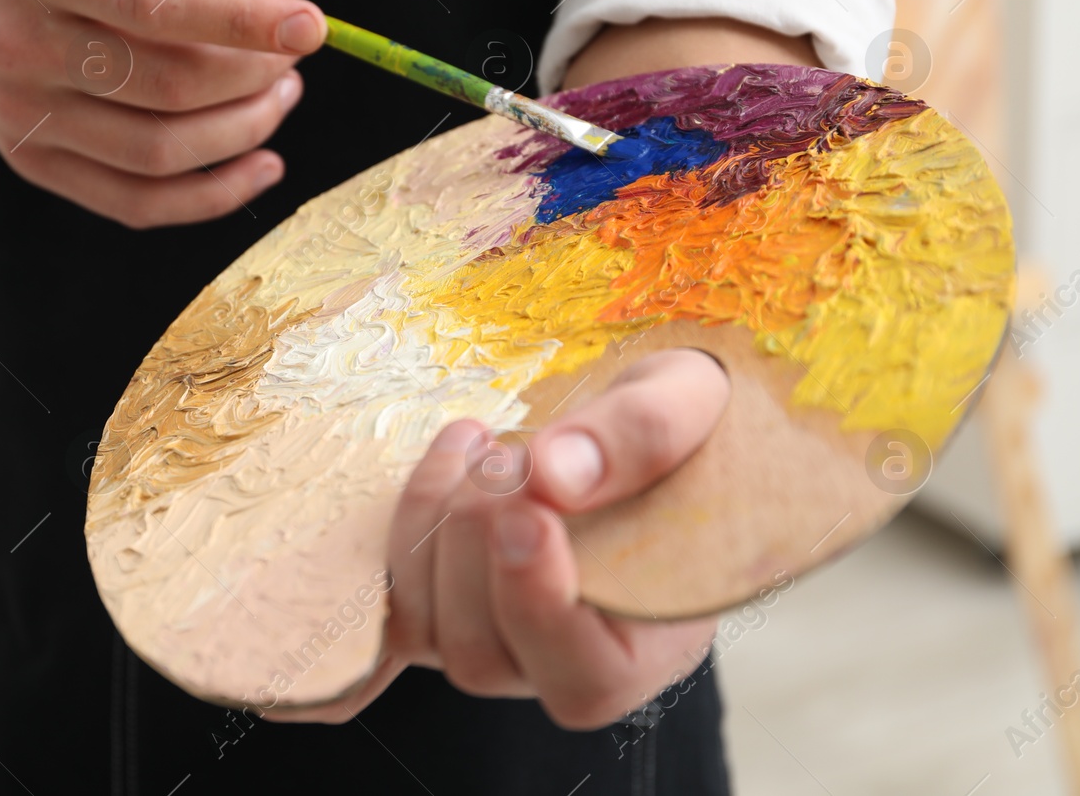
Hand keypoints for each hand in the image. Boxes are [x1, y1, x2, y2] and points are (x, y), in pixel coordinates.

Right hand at [0, 0, 325, 226]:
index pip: (151, 3)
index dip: (240, 18)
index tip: (311, 24)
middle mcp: (20, 46)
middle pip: (167, 85)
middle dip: (253, 75)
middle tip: (290, 55)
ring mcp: (23, 118)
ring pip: (161, 152)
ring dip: (246, 130)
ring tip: (279, 94)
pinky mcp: (35, 166)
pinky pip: (140, 204)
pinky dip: (215, 193)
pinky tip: (261, 161)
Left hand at [273, 348, 729, 728]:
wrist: (647, 413)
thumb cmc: (685, 419)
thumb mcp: (691, 400)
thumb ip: (644, 434)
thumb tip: (556, 473)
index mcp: (649, 637)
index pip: (585, 678)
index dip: (541, 605)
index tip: (526, 513)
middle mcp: (565, 655)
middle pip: (483, 656)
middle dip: (475, 545)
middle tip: (509, 456)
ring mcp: (495, 632)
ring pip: (425, 630)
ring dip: (433, 524)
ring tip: (480, 441)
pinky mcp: (444, 596)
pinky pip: (389, 609)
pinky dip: (388, 549)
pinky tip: (433, 472)